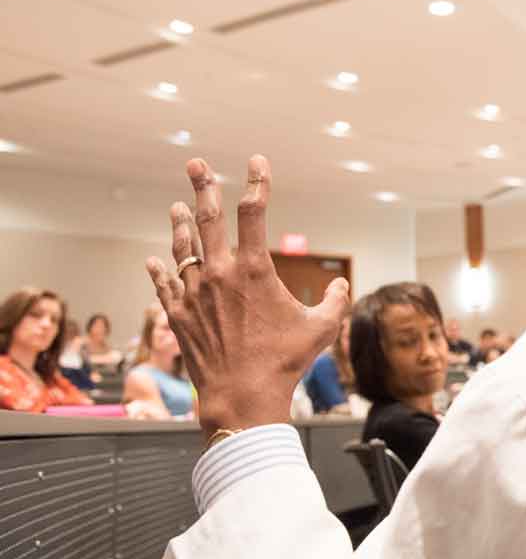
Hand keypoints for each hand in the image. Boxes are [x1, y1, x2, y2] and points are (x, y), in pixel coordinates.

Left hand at [145, 156, 349, 437]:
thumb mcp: (322, 328)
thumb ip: (335, 302)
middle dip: (203, 186)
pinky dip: (159, 270)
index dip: (257, 182)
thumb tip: (339, 287)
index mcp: (254, 270)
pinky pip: (165, 285)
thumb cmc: (285, 362)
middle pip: (208, 218)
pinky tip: (153, 260)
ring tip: (176, 207)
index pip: (254, 212)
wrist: (242, 396)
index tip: (257, 162)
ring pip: (183, 248)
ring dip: (180, 225)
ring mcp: (194, 294)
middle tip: (196, 164)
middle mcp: (219, 274)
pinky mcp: (179, 316)